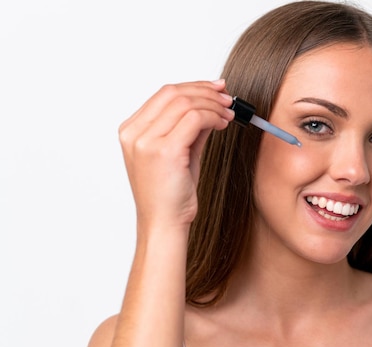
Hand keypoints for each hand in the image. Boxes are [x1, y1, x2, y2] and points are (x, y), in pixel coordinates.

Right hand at [118, 80, 233, 228]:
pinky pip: (195, 119)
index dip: (193, 86)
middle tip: (227, 98)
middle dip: (206, 92)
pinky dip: (213, 116)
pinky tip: (223, 124)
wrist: (164, 224)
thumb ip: (190, 128)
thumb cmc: (170, 195)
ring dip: (213, 104)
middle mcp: (134, 133)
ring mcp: (146, 141)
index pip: (164, 94)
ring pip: (185, 103)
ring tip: (228, 113)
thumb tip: (210, 104)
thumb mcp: (180, 153)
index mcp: (131, 131)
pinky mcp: (165, 151)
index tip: (215, 88)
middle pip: (173, 93)